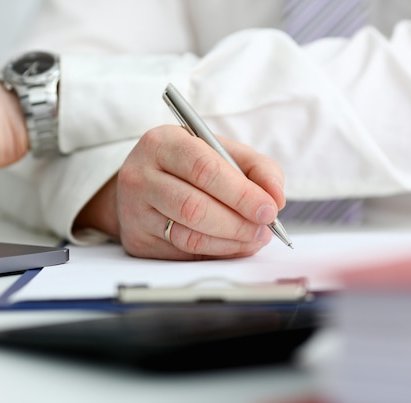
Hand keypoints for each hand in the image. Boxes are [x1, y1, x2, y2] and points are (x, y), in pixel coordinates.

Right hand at [79, 125, 285, 259]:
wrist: (141, 184)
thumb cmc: (186, 165)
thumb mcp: (219, 150)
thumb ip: (256, 168)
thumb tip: (275, 197)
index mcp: (162, 143)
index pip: (204, 169)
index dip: (241, 193)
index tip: (269, 208)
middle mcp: (141, 176)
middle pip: (194, 207)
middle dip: (238, 222)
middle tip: (264, 228)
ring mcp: (134, 211)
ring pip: (189, 236)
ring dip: (231, 242)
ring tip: (254, 237)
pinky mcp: (137, 240)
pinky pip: (184, 253)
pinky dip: (216, 252)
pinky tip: (232, 244)